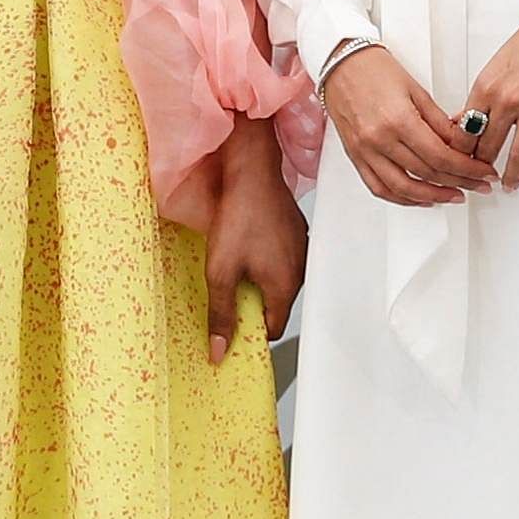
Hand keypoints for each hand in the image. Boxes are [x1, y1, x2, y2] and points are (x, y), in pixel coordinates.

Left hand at [201, 119, 306, 359]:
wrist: (252, 169)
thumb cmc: (240, 214)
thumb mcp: (220, 271)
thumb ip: (221, 313)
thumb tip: (219, 348)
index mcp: (285, 285)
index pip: (273, 329)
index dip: (249, 331)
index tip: (231, 327)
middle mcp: (299, 270)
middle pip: (274, 304)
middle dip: (250, 303)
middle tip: (225, 288)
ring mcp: (299, 249)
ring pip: (276, 280)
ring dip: (255, 279)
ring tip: (233, 261)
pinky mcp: (293, 232)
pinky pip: (279, 257)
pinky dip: (262, 258)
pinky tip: (244, 243)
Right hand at [321, 48, 492, 208]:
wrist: (340, 63)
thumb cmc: (373, 68)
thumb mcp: (417, 91)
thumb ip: (439, 123)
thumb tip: (462, 144)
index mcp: (398, 120)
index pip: (441, 156)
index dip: (468, 168)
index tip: (483, 172)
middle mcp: (379, 140)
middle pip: (427, 174)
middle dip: (459, 182)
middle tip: (478, 184)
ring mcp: (365, 151)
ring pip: (404, 189)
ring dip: (433, 197)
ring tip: (454, 195)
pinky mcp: (356, 156)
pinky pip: (379, 188)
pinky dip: (402, 198)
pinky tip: (420, 198)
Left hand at [458, 13, 518, 190]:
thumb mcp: (493, 67)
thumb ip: (478, 98)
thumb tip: (462, 121)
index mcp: (486, 87)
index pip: (464, 132)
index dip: (459, 154)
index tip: (458, 163)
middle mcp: (508, 100)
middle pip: (487, 147)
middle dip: (481, 168)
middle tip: (480, 179)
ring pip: (518, 155)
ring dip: (511, 176)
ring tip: (508, 185)